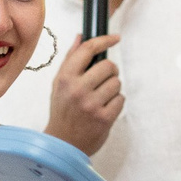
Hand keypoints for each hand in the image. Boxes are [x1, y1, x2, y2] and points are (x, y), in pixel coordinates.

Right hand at [44, 34, 122, 152]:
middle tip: (104, 80)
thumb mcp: (59, 84)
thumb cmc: (62, 111)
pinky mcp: (104, 118)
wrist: (63, 144)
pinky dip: (116, 103)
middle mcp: (78, 90)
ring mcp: (92, 104)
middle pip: (108, 66)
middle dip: (110, 71)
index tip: (115, 38)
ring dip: (113, 88)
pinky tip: (104, 109)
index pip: (88, 50)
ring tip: (101, 98)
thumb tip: (81, 37)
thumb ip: (70, 60)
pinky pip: (121, 99)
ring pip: (117, 83)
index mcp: (65, 78)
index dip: (104, 40)